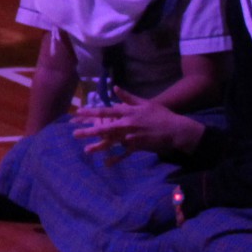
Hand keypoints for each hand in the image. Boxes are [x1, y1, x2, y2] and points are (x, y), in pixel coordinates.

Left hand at [72, 99, 202, 161]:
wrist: (177, 130)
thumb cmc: (161, 115)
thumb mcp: (145, 102)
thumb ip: (128, 97)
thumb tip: (115, 87)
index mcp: (128, 113)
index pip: (106, 112)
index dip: (91, 112)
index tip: (78, 112)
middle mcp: (127, 125)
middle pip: (105, 128)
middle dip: (89, 131)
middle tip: (75, 133)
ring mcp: (132, 137)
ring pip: (112, 142)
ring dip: (99, 146)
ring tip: (86, 150)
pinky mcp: (138, 146)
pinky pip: (125, 154)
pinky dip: (116, 159)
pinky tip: (107, 163)